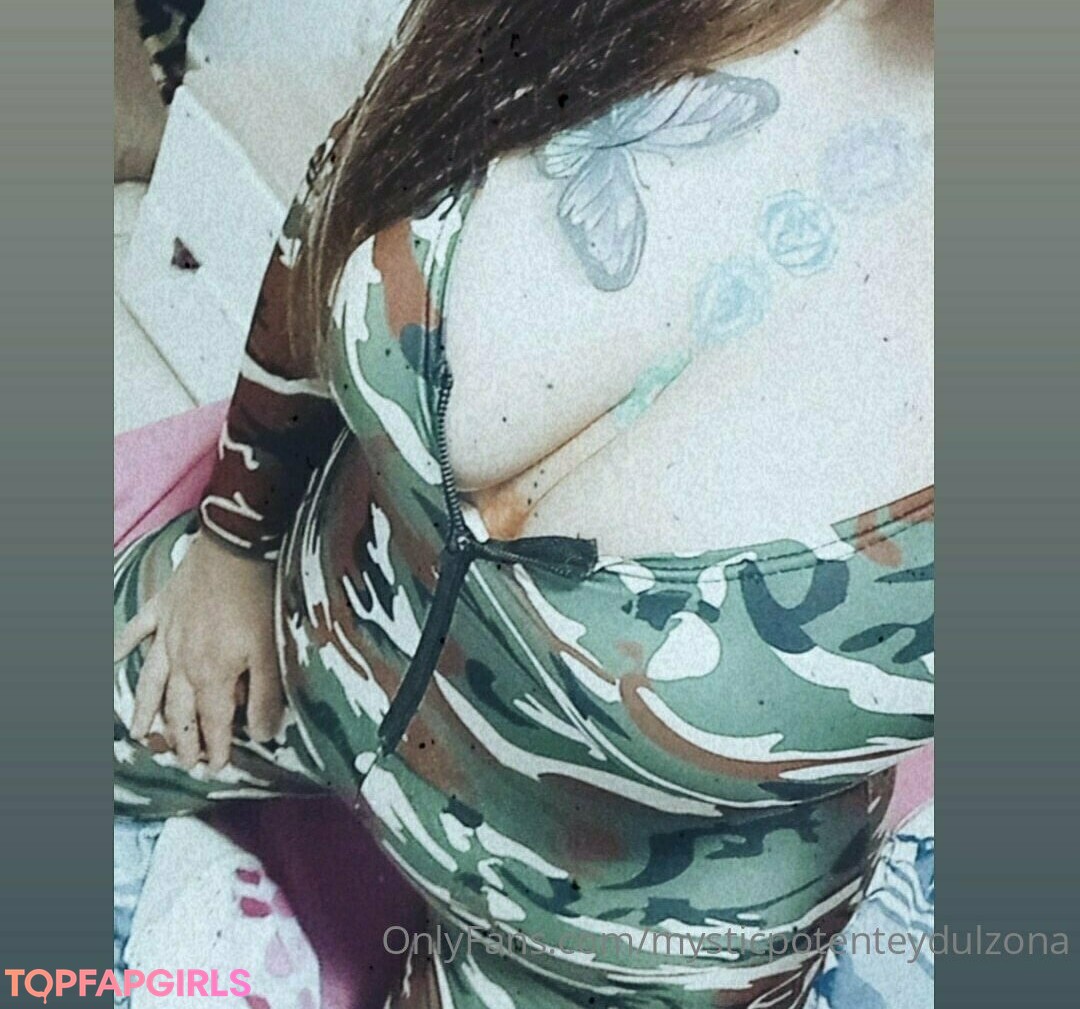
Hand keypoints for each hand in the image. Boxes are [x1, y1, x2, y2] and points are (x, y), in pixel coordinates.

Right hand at [114, 533, 282, 772]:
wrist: (234, 549)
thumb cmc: (256, 601)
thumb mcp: (270, 652)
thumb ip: (264, 696)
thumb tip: (264, 735)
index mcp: (211, 675)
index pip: (212, 722)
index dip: (215, 748)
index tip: (215, 769)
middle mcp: (182, 661)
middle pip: (177, 710)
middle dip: (180, 740)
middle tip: (183, 762)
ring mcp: (167, 634)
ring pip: (151, 681)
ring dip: (144, 709)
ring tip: (137, 733)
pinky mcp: (162, 607)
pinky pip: (136, 630)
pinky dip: (121, 645)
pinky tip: (111, 658)